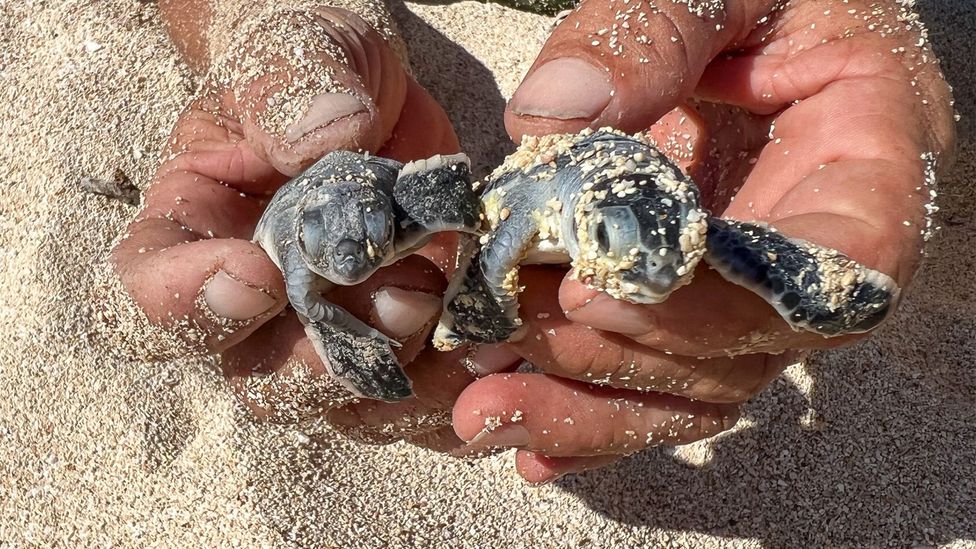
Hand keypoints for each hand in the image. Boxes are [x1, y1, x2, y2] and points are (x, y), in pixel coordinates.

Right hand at [112, 1, 477, 446]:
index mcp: (195, 231)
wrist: (377, 89)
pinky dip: (456, 387)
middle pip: (259, 378)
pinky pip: (418, 394)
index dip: (193, 302)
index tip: (262, 274)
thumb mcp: (299, 50)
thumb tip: (326, 138)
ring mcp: (331, 329)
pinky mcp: (400, 337)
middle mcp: (256, 302)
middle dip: (323, 362)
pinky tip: (494, 350)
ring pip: (344, 403)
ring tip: (457, 324)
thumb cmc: (312, 66)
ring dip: (403, 378)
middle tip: (398, 304)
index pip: (155, 291)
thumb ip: (292, 87)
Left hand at [452, 0, 955, 482]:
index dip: (715, 306)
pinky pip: (657, 381)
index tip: (591, 293)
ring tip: (482, 411)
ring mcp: (755, 293)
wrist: (769, 20)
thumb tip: (551, 116)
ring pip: (688, 387)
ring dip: (585, 408)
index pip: (829, 274)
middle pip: (738, 351)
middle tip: (501, 328)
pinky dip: (590, 413)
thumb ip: (657, 31)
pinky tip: (521, 436)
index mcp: (868, 169)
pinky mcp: (699, 309)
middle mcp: (819, 258)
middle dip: (613, 355)